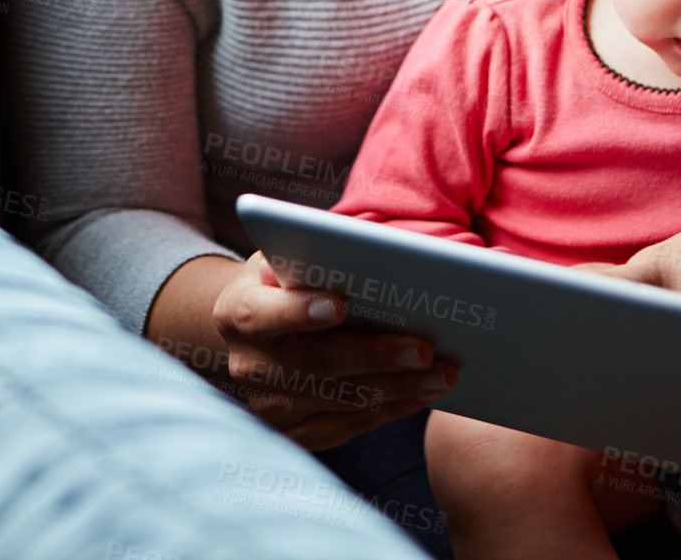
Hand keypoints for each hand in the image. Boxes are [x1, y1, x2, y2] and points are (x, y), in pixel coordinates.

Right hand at [210, 252, 457, 449]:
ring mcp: (269, 406)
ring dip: (397, 388)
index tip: (341, 304)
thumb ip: (315, 252)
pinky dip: (391, 410)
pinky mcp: (295, 434)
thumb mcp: (291, 256)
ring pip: (339, 400)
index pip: (262, 314)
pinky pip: (349, 426)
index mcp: (238, 312)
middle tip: (424, 349)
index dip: (298, 311)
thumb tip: (356, 246)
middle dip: (373, 356)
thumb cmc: (289, 281)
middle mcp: (248, 364)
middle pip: (313, 363)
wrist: (260, 332)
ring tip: (443, 374)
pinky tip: (424, 394)